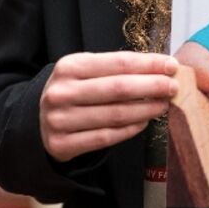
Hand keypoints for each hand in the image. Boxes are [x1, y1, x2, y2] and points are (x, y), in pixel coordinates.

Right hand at [39, 51, 177, 161]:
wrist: (35, 121)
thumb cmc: (72, 91)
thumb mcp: (84, 71)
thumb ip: (115, 68)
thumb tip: (160, 67)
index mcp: (69, 66)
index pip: (118, 63)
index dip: (148, 64)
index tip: (171, 65)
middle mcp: (62, 92)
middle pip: (118, 88)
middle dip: (152, 86)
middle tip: (173, 87)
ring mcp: (60, 120)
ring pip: (115, 115)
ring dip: (145, 109)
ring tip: (163, 105)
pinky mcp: (62, 144)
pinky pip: (106, 137)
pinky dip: (129, 130)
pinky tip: (144, 122)